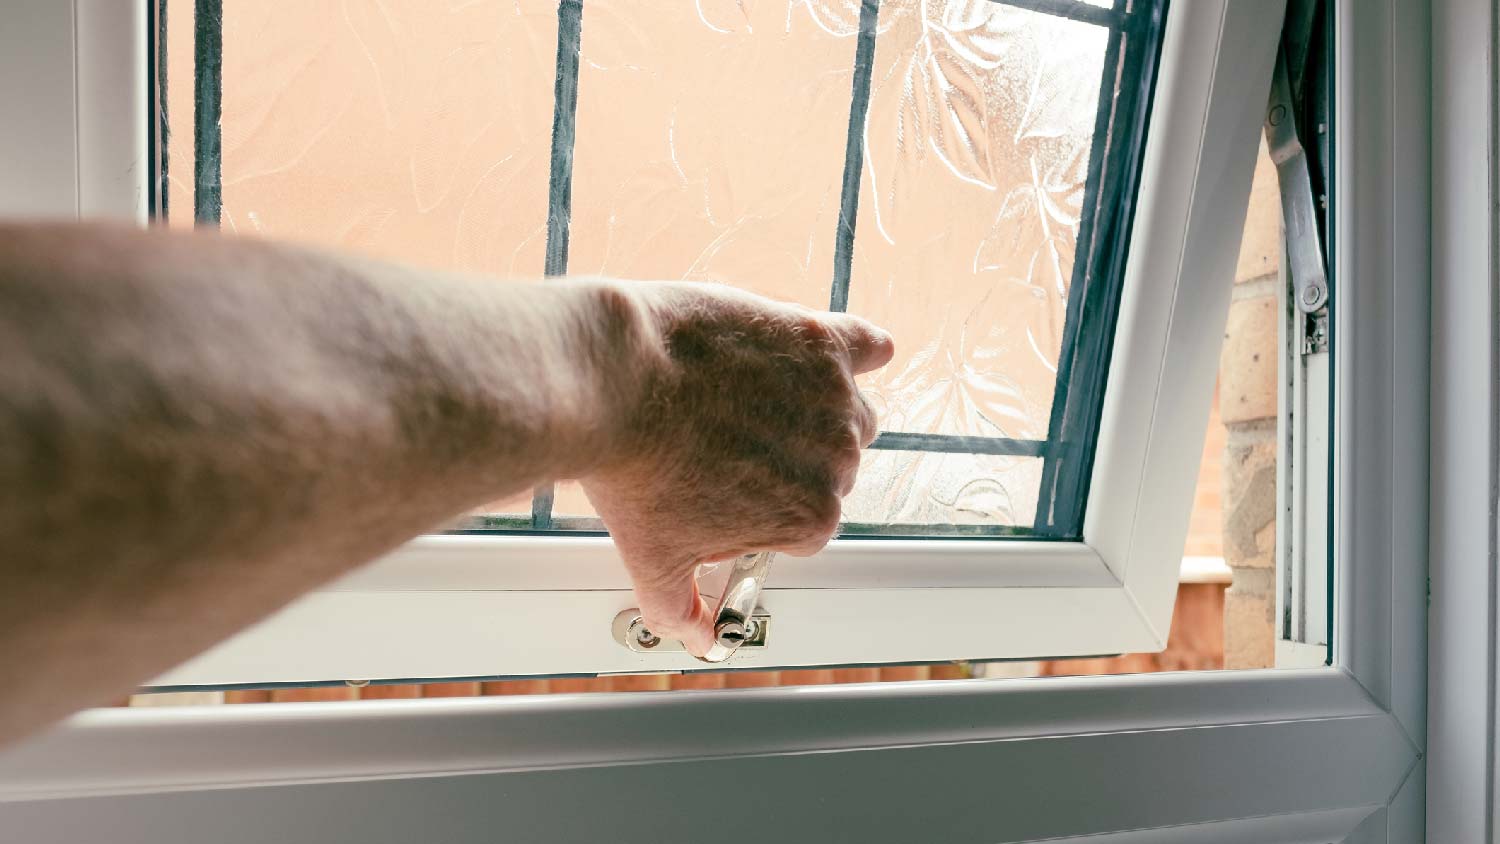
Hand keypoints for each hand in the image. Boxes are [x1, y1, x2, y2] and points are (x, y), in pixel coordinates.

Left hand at [580, 282, 893, 655]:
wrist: (613, 380)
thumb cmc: (632, 469)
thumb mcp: (651, 559)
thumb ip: (680, 608)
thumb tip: (696, 638)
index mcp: (807, 520)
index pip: (806, 525)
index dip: (765, 511)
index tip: (729, 493)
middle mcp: (835, 461)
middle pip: (830, 469)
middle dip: (789, 463)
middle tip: (729, 447)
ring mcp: (831, 396)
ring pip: (849, 413)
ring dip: (820, 413)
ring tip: (762, 402)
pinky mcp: (818, 339)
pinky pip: (868, 346)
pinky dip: (862, 351)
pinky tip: (852, 352)